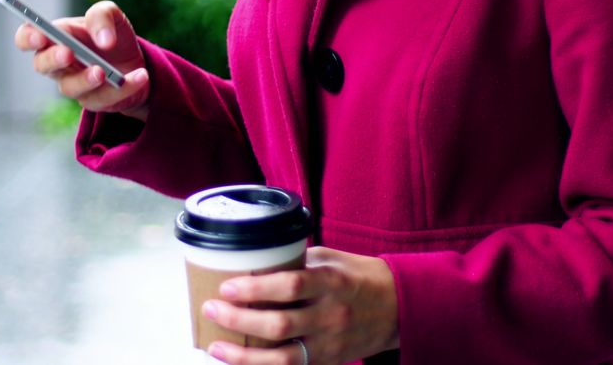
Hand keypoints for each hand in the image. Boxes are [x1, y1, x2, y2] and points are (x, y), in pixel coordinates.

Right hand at [14, 0, 150, 120]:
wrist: (137, 61)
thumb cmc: (112, 35)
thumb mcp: (111, 15)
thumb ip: (102, 16)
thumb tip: (103, 40)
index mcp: (56, 37)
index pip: (28, 37)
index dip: (28, 37)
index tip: (40, 36)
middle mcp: (59, 64)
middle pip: (42, 65)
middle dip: (53, 59)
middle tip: (68, 53)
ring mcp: (75, 85)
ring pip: (70, 88)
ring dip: (85, 79)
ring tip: (102, 72)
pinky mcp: (96, 101)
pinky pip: (105, 99)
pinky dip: (124, 87)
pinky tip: (140, 75)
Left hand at [203, 247, 398, 364]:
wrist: (400, 306)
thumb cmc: (361, 276)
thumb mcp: (332, 258)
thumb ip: (298, 262)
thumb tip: (257, 262)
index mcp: (332, 282)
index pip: (289, 286)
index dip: (255, 288)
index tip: (227, 285)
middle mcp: (331, 315)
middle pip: (278, 325)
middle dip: (238, 320)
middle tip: (212, 309)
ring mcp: (330, 343)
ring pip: (280, 358)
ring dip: (243, 355)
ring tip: (215, 344)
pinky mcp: (328, 361)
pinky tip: (240, 362)